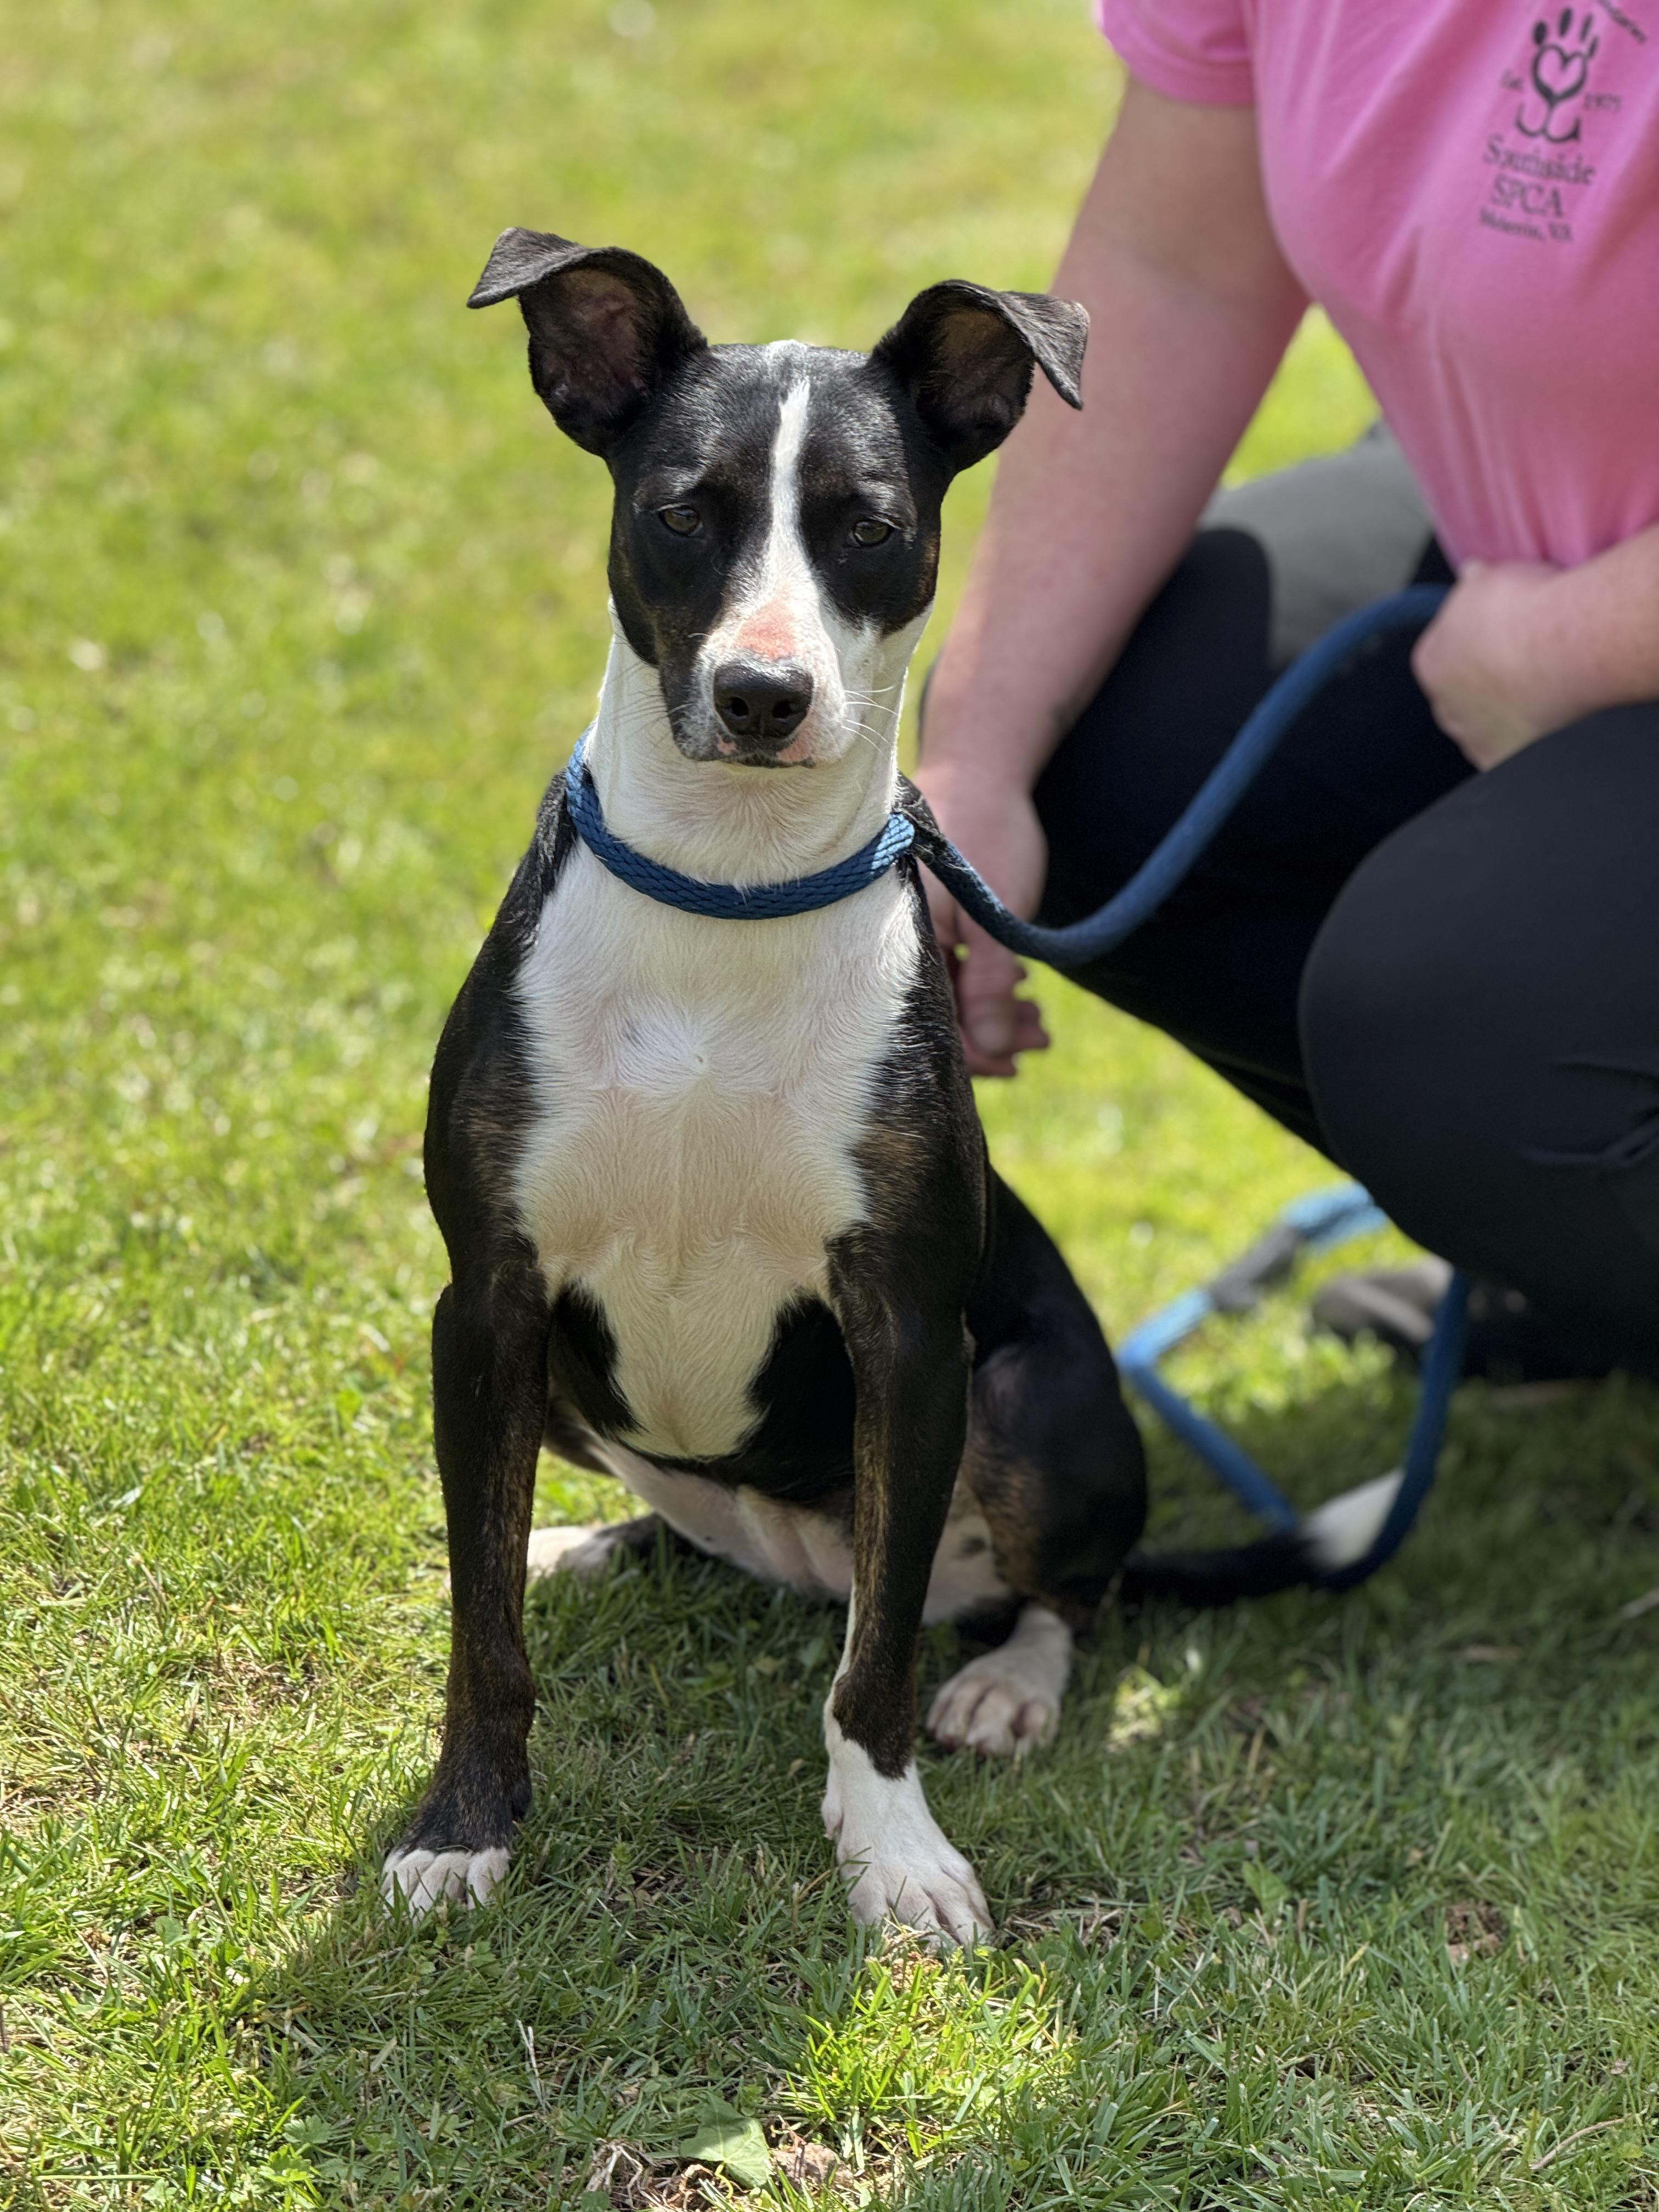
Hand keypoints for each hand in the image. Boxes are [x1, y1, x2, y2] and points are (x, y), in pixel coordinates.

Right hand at [910, 759, 1049, 1077]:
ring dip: (989, 1009)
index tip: (1014, 1064)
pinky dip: (980, 977)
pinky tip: (1013, 983)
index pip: (928, 1025)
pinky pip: (946, 959)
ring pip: (944, 986)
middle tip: (1039, 1038)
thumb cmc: (987, 831)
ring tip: (1037, 1017)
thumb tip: (993, 1053)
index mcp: (899, 944)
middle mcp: (894, 938)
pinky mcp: (926, 908)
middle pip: (935, 1010)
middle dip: (988, 1034)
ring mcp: (910, 923)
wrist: (979, 759)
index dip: (971, 1054)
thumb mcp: (998, 920)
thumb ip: (991, 989)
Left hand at [1411, 559, 1567, 769]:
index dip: (1472, 640)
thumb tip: (1470, 574)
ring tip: (1541, 689)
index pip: (1441, 653)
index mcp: (1430, 662)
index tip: (1498, 632)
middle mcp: (1443, 707)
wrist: (1567, 648)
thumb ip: (1472, 583)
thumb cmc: (1527, 611)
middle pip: (1461, 694)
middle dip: (1484, 681)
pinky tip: (1546, 721)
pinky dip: (1525, 739)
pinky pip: (1510, 751)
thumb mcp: (1489, 578)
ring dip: (1505, 711)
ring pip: (1484, 726)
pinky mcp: (1504, 762)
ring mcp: (1474, 738)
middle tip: (1522, 662)